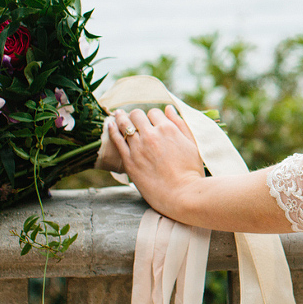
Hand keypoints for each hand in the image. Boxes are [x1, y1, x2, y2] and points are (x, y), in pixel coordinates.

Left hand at [105, 106, 206, 221]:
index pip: (155, 112)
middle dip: (137, 116)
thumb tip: (169, 109)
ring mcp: (138, 147)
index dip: (153, 117)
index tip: (152, 123)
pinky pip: (116, 140)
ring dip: (121, 118)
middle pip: (137, 115)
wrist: (182, 194)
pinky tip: (110, 124)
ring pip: (124, 124)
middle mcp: (151, 135)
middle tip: (135, 120)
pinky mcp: (129, 160)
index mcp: (168, 129)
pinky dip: (112, 130)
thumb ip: (180, 124)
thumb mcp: (192, 144)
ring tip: (118, 115)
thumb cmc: (191, 171)